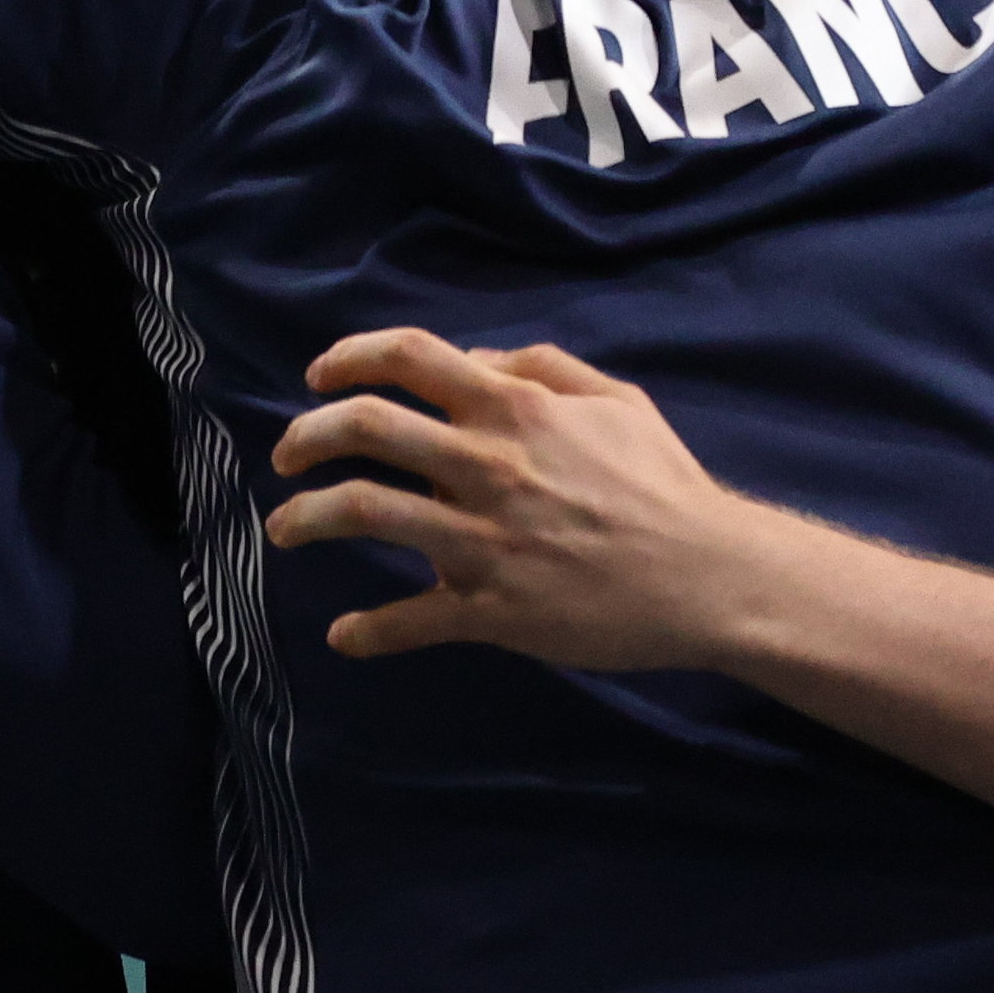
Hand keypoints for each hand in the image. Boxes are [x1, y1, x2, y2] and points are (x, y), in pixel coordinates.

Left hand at [267, 329, 783, 669]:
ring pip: (363, 514)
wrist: (708, 576)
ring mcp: (484, 540)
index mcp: (515, 409)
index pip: (408, 358)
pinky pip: (407, 622)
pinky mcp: (491, 611)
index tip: (318, 378)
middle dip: (304, 437)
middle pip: (365, 428)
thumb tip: (472, 363)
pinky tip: (345, 635)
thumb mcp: (617, 400)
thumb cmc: (665, 484)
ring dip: (304, 519)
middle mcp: (487, 466)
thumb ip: (542, 367)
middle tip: (286, 456)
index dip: (347, 358)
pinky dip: (365, 631)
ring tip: (284, 529)